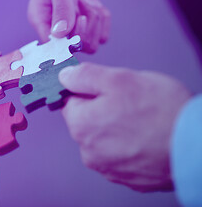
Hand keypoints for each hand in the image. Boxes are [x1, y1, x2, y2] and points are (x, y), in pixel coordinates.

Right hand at [28, 0, 109, 52]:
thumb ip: (61, 7)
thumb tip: (60, 34)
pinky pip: (101, 36)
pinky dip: (103, 20)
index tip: (78, 18)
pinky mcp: (88, 26)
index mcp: (40, 19)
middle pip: (74, 48)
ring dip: (95, 22)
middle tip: (83, 1)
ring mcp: (72, 28)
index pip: (51, 44)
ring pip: (89, 45)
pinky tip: (94, 4)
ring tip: (87, 1)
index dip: (67, 40)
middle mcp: (54, 27)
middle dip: (85, 26)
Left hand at [59, 63, 190, 190]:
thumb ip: (86, 76)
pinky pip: (120, 155)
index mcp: (81, 125)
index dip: (88, 91)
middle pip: (87, 121)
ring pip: (104, 138)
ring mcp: (107, 167)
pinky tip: (146, 138)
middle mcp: (88, 151)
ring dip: (117, 128)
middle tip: (130, 103)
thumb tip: (65, 76)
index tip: (105, 89)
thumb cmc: (161, 112)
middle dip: (103, 109)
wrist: (196, 147)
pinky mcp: (126, 177)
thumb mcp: (119, 79)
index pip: (70, 101)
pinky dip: (129, 146)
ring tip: (142, 121)